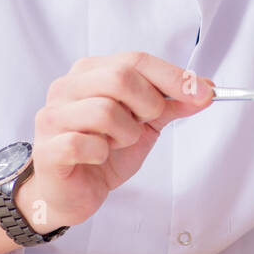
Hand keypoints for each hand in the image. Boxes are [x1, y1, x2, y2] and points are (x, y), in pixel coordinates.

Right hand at [16, 52, 212, 232]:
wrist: (72, 193)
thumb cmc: (103, 152)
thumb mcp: (145, 124)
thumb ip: (171, 104)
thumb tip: (206, 89)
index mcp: (91, 72)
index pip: (136, 60)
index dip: (174, 76)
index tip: (204, 93)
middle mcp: (67, 87)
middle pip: (120, 77)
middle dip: (148, 105)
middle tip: (146, 123)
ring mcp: (53, 117)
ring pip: (104, 111)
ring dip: (125, 133)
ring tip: (116, 144)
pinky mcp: (47, 149)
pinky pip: (85, 143)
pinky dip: (102, 153)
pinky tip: (98, 157)